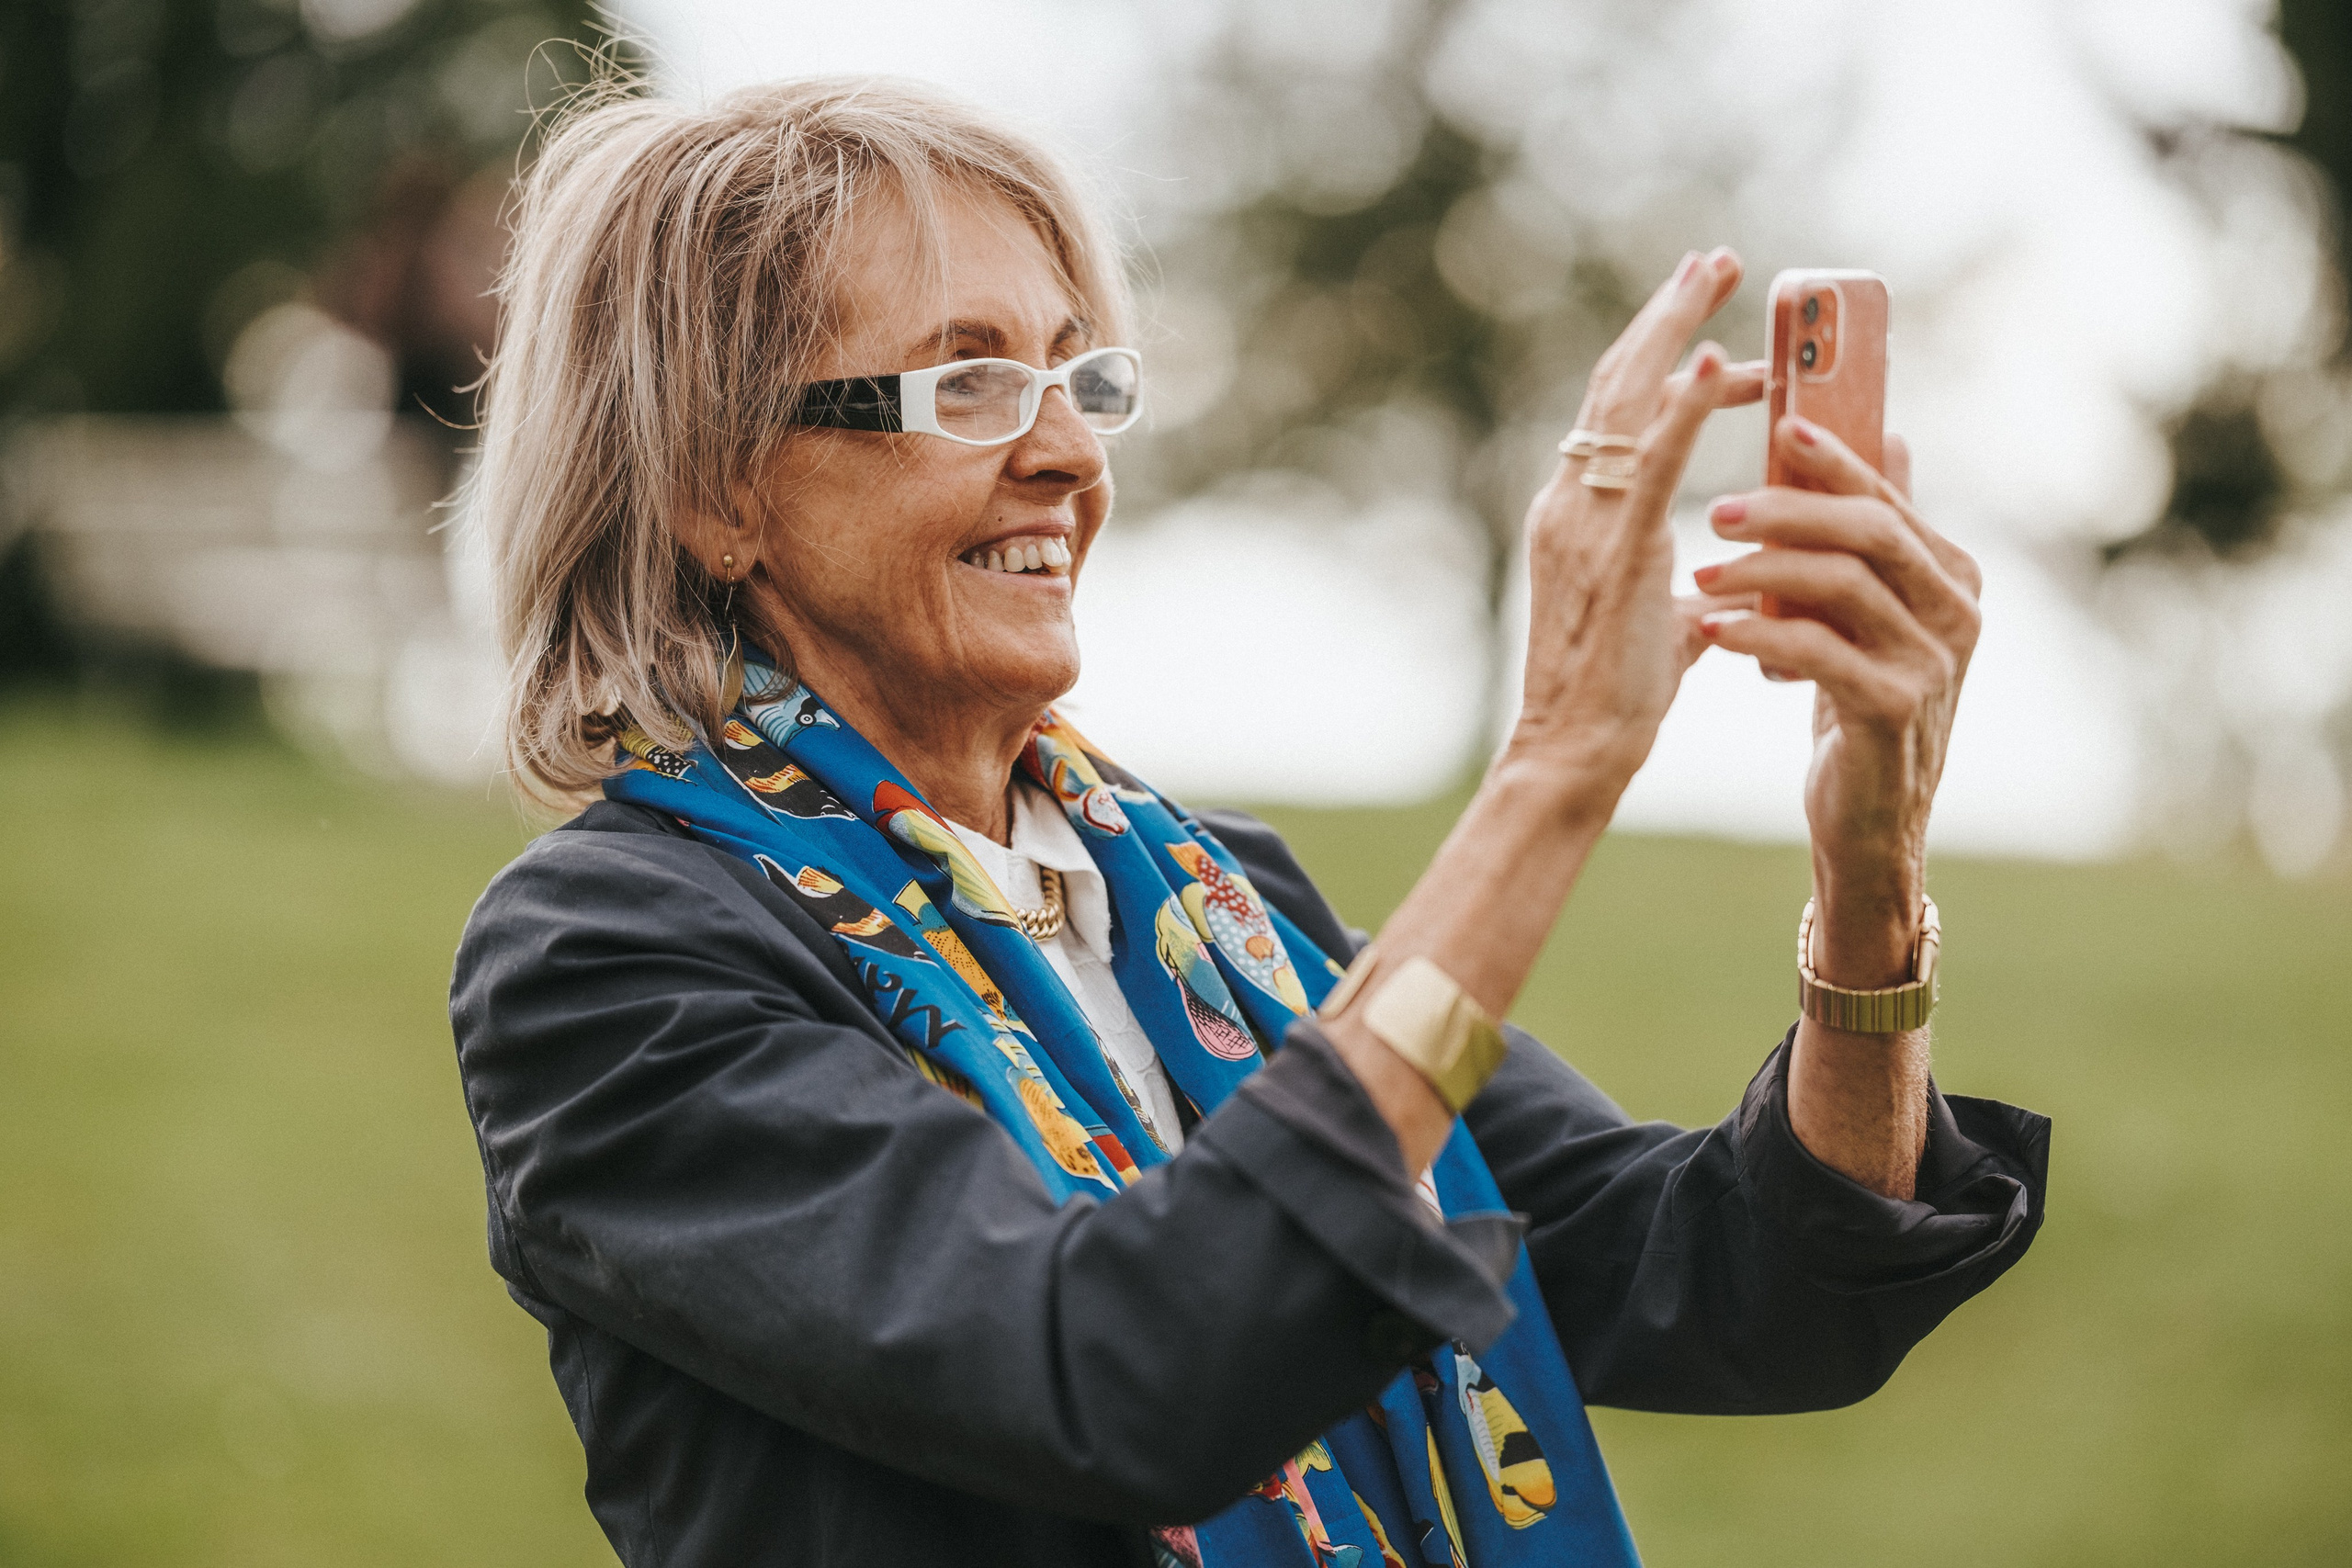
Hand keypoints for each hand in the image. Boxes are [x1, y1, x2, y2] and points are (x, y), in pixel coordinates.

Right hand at [1507, 248, 1765, 794]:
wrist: (1577, 748)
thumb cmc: (1617, 698)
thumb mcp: (1660, 623)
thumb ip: (1683, 591)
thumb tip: (1724, 588)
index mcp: (1576, 512)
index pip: (1619, 414)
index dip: (1664, 361)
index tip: (1716, 333)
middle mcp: (1569, 499)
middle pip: (1615, 380)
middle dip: (1666, 314)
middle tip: (1713, 260)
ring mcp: (1586, 518)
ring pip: (1625, 399)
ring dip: (1674, 329)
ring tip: (1715, 273)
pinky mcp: (1616, 547)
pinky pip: (1651, 460)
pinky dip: (1682, 405)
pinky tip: (1716, 363)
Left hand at [1693, 419, 1981, 985]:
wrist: (1870, 816)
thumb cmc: (1858, 701)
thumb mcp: (1872, 612)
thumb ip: (1881, 531)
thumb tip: (1891, 437)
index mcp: (1950, 575)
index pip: (1885, 498)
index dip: (1832, 460)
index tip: (1777, 425)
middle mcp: (1956, 612)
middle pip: (1869, 531)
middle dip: (1787, 511)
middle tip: (1715, 511)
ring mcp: (1932, 664)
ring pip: (1842, 585)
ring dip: (1761, 572)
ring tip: (1701, 574)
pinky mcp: (1894, 710)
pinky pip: (1820, 652)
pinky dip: (1760, 635)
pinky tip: (1715, 632)